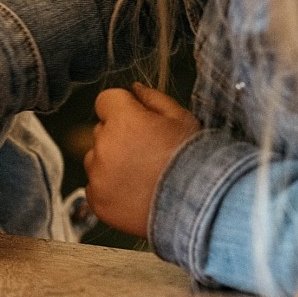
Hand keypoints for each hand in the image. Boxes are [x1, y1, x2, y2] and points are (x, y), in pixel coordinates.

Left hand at [83, 83, 199, 236]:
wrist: (202, 207)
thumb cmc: (194, 161)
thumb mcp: (182, 119)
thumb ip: (153, 99)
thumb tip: (134, 89)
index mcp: (123, 121)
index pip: (106, 100)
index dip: (123, 108)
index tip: (138, 120)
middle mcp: (104, 147)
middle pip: (101, 131)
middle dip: (119, 137)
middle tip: (148, 153)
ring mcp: (99, 176)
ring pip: (95, 159)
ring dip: (111, 163)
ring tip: (143, 176)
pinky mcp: (97, 201)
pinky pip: (95, 186)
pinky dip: (110, 189)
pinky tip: (135, 192)